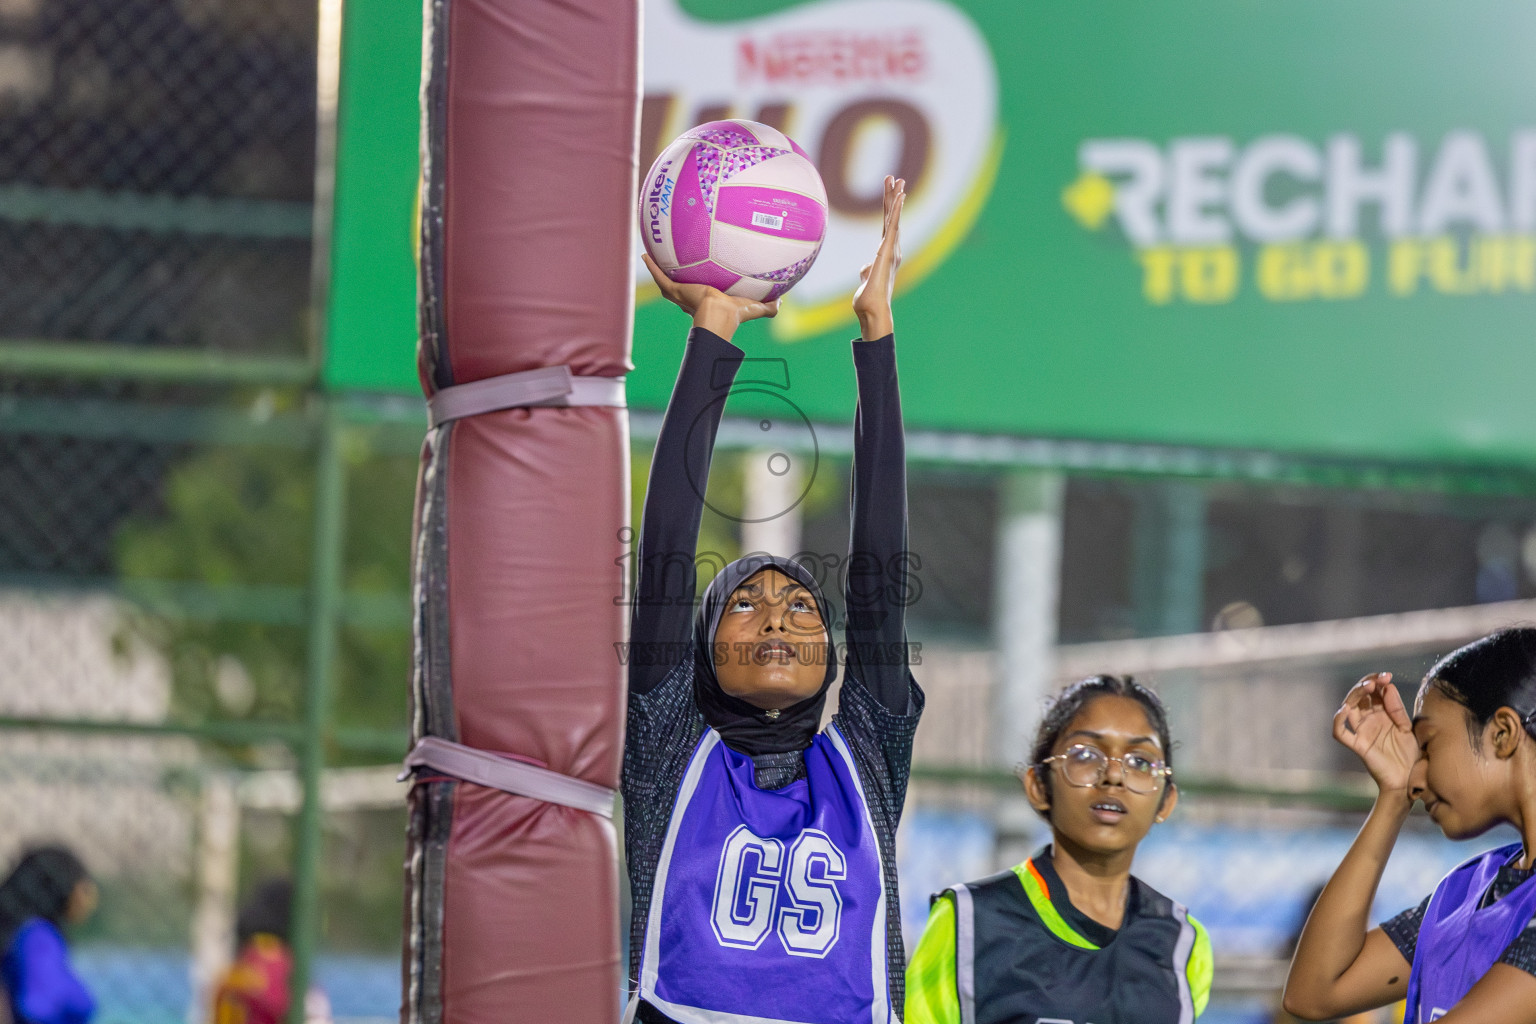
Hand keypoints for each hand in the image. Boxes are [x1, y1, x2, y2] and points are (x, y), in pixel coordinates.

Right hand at [642, 253, 777, 341]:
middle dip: (676, 282)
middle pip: (680, 289)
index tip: (702, 283)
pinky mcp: (675, 290)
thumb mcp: (754, 307)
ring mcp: (680, 295)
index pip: (701, 296)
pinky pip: (660, 275)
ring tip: (652, 257)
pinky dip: (652, 266)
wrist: (718, 314)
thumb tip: (782, 302)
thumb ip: (768, 307)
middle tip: (673, 268)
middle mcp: (691, 299)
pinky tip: (645, 254)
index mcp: (707, 303)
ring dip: (658, 272)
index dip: (700, 290)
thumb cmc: (735, 313)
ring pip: (665, 282)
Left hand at [851, 175, 904, 340]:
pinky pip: (893, 226)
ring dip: (895, 198)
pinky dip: (897, 210)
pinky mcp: (887, 251)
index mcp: (885, 252)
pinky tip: (900, 197)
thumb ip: (867, 269)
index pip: (887, 225)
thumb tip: (866, 267)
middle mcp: (891, 248)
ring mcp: (890, 249)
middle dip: (892, 196)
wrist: (872, 309)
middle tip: (893, 177)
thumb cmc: (869, 297)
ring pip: (893, 218)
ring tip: (897, 180)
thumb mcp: (866, 278)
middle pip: (891, 217)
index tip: (890, 191)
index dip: (889, 208)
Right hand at [1333, 673, 1418, 798]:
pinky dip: (1338, 721)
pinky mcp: (1357, 745)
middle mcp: (1369, 720)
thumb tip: (1388, 687)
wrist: (1410, 780)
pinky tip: (1344, 710)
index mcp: (1382, 714)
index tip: (1387, 675)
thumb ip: (1397, 709)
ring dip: (1354, 695)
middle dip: (1366, 684)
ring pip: (1349, 708)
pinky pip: (1341, 733)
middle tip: (1377, 679)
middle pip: (1360, 696)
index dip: (1377, 681)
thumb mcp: (1407, 728)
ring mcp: (1362, 732)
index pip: (1374, 692)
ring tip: (1366, 687)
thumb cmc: (1410, 755)